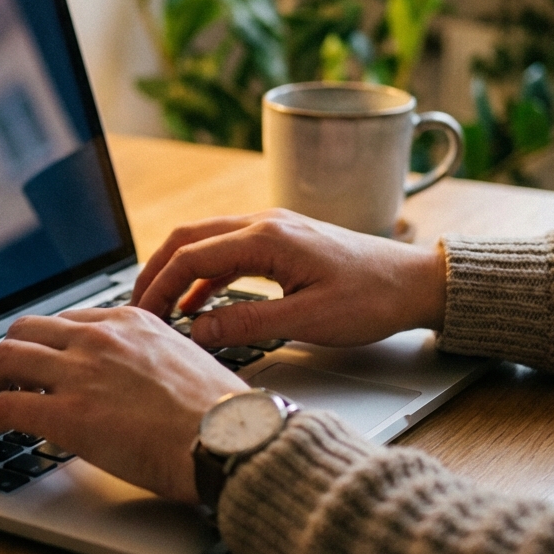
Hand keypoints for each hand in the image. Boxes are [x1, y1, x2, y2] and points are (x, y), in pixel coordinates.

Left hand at [0, 306, 246, 501]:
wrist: (229, 439)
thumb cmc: (219, 414)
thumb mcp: (184, 361)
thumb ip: (149, 359)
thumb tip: (134, 382)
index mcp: (130, 322)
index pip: (66, 321)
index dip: (43, 344)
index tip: (37, 364)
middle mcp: (100, 337)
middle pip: (25, 330)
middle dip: (6, 356)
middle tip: (1, 381)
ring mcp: (80, 372)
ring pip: (5, 359)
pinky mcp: (66, 413)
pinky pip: (5, 406)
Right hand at [132, 209, 445, 349]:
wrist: (415, 283)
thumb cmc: (372, 299)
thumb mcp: (308, 322)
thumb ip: (247, 324)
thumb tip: (196, 330)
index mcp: (268, 238)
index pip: (191, 255)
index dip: (159, 286)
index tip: (143, 315)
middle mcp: (265, 223)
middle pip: (189, 238)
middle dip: (156, 271)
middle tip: (138, 307)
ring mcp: (273, 229)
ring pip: (206, 242)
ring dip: (178, 272)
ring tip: (160, 308)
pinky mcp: (281, 242)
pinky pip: (228, 252)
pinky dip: (204, 275)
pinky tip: (197, 304)